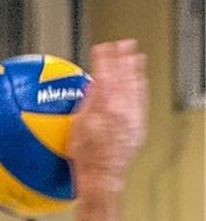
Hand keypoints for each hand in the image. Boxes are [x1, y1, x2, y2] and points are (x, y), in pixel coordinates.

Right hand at [69, 39, 146, 194]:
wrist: (103, 176)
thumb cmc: (86, 159)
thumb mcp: (77, 127)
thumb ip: (87, 103)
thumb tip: (92, 87)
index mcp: (104, 105)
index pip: (105, 74)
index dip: (104, 58)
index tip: (102, 47)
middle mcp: (121, 107)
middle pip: (124, 75)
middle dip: (123, 58)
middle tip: (123, 44)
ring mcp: (132, 115)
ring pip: (136, 85)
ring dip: (135, 69)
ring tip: (135, 56)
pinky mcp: (138, 124)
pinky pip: (142, 99)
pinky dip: (141, 86)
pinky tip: (141, 81)